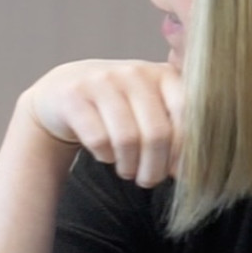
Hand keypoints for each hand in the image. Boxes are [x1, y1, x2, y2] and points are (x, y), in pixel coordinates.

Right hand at [21, 59, 183, 187]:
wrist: (63, 91)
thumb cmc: (118, 107)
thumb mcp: (151, 108)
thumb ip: (176, 130)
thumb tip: (188, 172)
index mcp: (163, 74)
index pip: (187, 114)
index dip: (184, 150)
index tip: (176, 172)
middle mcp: (134, 72)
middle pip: (157, 133)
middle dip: (155, 167)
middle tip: (148, 180)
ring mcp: (102, 80)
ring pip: (127, 140)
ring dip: (130, 166)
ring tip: (128, 171)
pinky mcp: (74, 95)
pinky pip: (98, 140)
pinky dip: (105, 156)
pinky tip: (105, 154)